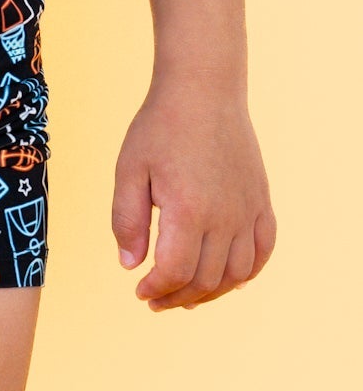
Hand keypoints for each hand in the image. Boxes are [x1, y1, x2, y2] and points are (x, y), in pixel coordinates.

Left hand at [112, 83, 276, 310]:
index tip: (140, 292)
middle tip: (156, 299)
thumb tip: (130, 264)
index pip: (176, 272)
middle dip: (178, 297)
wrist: (203, 91)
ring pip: (237, 273)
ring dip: (212, 292)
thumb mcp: (129, 169)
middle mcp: (225, 217)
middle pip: (206, 279)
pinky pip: (263, 250)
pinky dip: (247, 272)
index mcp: (188, 210)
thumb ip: (126, 219)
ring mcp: (248, 210)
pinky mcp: (261, 201)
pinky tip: (228, 277)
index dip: (157, 289)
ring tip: (187, 295)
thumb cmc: (160, 127)